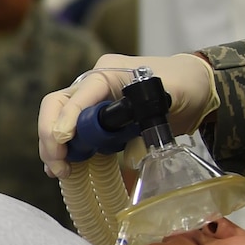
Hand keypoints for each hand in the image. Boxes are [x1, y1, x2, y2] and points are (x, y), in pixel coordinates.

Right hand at [38, 52, 216, 177]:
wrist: (194, 87)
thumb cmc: (184, 84)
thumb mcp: (173, 94)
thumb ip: (151, 118)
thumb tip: (128, 156)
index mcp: (107, 72)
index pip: (78, 94)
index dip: (67, 118)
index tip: (63, 141)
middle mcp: (92, 85)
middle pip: (56, 105)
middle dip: (50, 134)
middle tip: (58, 163)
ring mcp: (90, 102)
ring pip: (57, 120)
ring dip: (53, 146)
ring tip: (60, 171)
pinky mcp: (95, 120)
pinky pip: (72, 135)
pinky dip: (65, 152)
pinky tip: (64, 170)